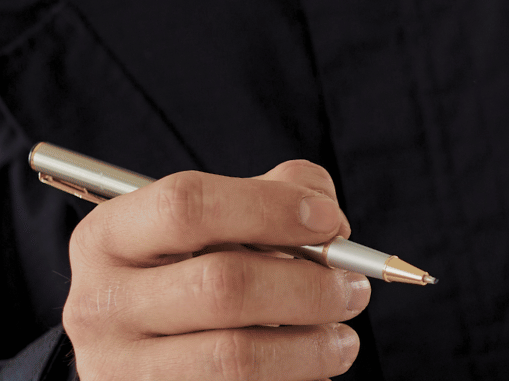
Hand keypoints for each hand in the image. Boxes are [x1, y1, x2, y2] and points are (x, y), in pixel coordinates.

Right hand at [63, 160, 369, 380]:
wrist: (153, 355)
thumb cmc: (199, 273)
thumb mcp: (220, 225)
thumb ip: (275, 195)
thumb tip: (326, 218)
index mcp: (109, 237)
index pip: (187, 206)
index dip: (270, 208)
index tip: (331, 222)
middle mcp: (102, 303)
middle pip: (223, 285)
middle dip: (309, 288)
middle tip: (355, 291)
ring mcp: (121, 367)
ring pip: (236, 357)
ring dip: (312, 347)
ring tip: (343, 341)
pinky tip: (310, 370)